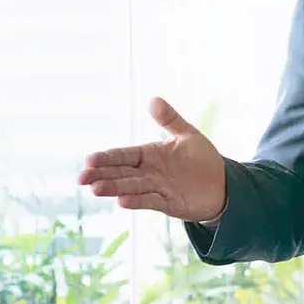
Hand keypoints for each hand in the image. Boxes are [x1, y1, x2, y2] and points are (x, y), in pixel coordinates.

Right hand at [79, 96, 227, 221]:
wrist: (222, 184)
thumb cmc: (202, 159)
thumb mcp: (187, 134)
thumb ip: (169, 119)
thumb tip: (153, 99)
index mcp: (148, 155)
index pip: (122, 156)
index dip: (106, 158)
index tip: (89, 159)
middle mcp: (148, 172)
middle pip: (120, 173)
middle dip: (101, 175)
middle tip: (82, 178)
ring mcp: (156, 188)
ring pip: (130, 188)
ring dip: (113, 189)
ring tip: (96, 189)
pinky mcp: (168, 204)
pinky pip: (150, 201)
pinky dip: (136, 201)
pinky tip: (121, 202)